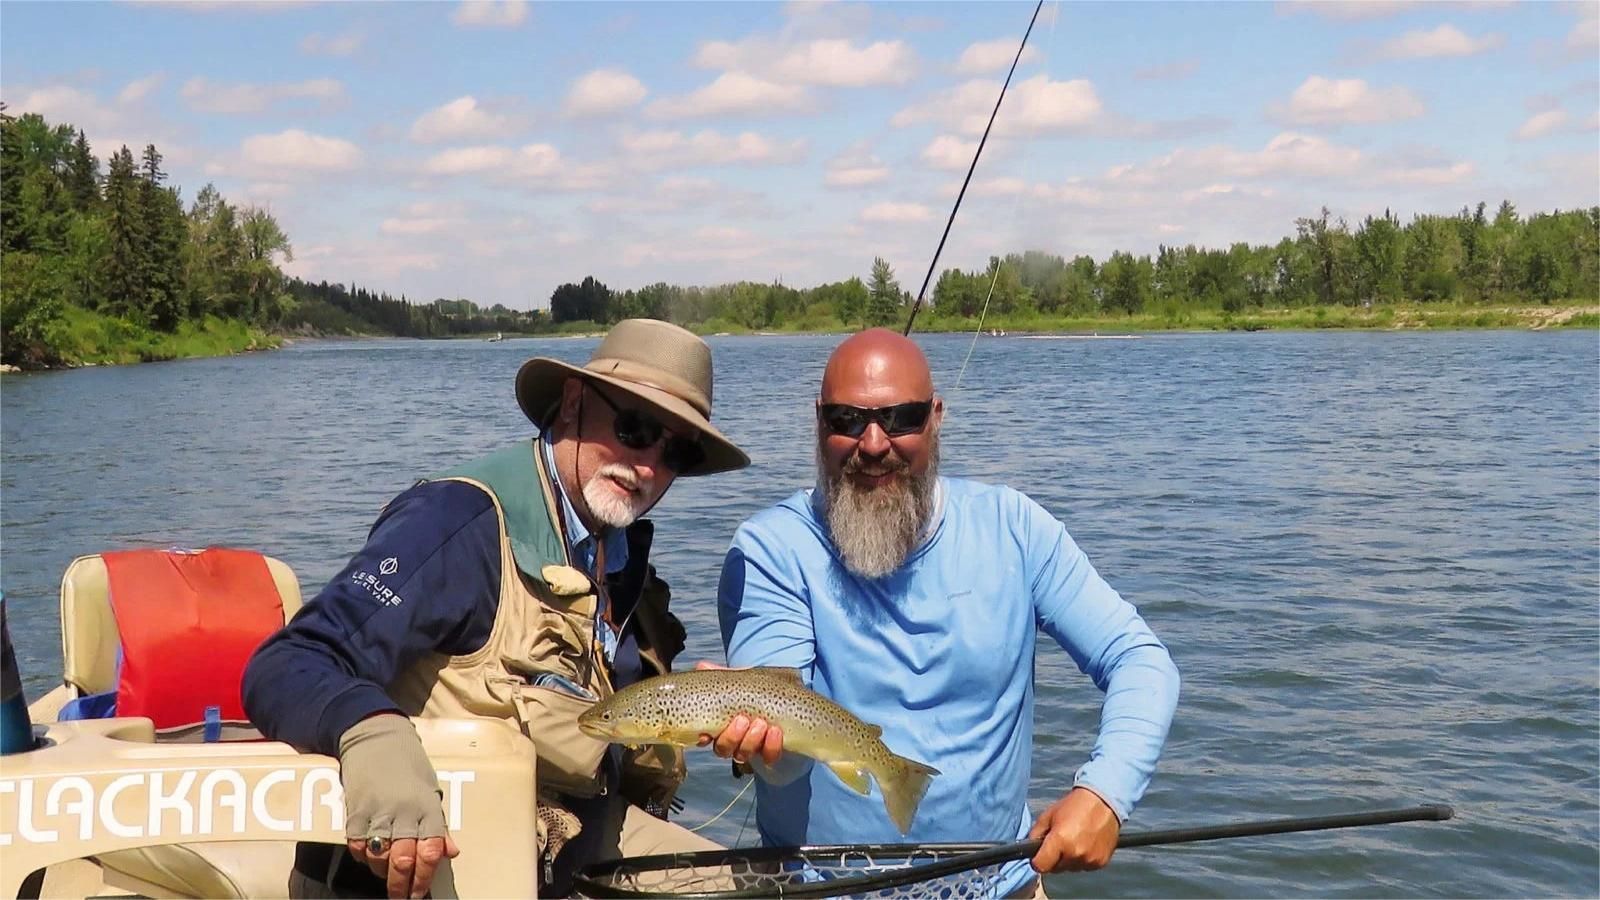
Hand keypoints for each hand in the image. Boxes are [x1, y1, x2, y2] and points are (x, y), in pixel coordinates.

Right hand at [339, 714, 461, 897]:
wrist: (377, 739)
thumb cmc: (409, 766)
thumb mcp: (431, 792)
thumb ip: (438, 825)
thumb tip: (451, 852)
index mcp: (428, 808)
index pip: (431, 852)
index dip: (425, 877)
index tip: (419, 892)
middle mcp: (405, 813)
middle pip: (403, 861)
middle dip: (401, 886)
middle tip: (401, 896)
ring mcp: (378, 813)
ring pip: (379, 857)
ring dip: (382, 872)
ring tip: (386, 874)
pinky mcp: (355, 811)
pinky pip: (356, 845)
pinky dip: (362, 855)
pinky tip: (368, 855)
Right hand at [693, 660, 784, 765]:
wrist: (793, 701)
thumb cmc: (763, 691)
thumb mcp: (744, 680)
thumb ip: (724, 675)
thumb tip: (702, 665)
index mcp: (722, 724)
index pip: (705, 737)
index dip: (702, 738)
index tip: (705, 734)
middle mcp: (734, 741)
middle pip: (723, 748)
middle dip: (731, 736)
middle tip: (742, 719)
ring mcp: (753, 749)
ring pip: (743, 754)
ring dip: (751, 740)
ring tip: (761, 723)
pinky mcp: (772, 754)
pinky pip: (769, 757)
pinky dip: (772, 746)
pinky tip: (776, 731)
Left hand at [1027, 786, 1120, 873]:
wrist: (1103, 802)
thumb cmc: (1074, 806)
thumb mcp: (1048, 815)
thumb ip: (1035, 834)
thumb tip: (1029, 849)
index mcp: (1060, 840)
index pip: (1040, 866)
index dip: (1037, 861)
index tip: (1038, 856)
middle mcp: (1075, 853)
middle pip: (1055, 869)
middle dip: (1054, 859)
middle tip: (1059, 842)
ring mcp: (1089, 859)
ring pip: (1070, 868)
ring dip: (1069, 860)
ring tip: (1074, 840)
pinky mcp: (1100, 862)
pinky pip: (1084, 867)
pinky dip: (1083, 860)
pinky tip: (1085, 843)